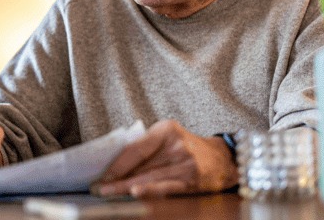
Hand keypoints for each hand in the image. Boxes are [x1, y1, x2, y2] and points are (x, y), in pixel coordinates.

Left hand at [93, 120, 237, 197]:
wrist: (222, 158)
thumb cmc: (188, 147)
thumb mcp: (168, 137)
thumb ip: (146, 146)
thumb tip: (116, 165)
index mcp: (166, 130)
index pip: (135, 148)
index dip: (117, 163)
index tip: (103, 174)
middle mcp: (175, 145)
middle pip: (140, 165)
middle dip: (118, 178)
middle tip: (100, 188)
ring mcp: (185, 162)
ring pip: (150, 177)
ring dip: (127, 187)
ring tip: (110, 193)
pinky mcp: (191, 179)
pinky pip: (166, 186)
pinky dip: (150, 190)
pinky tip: (137, 193)